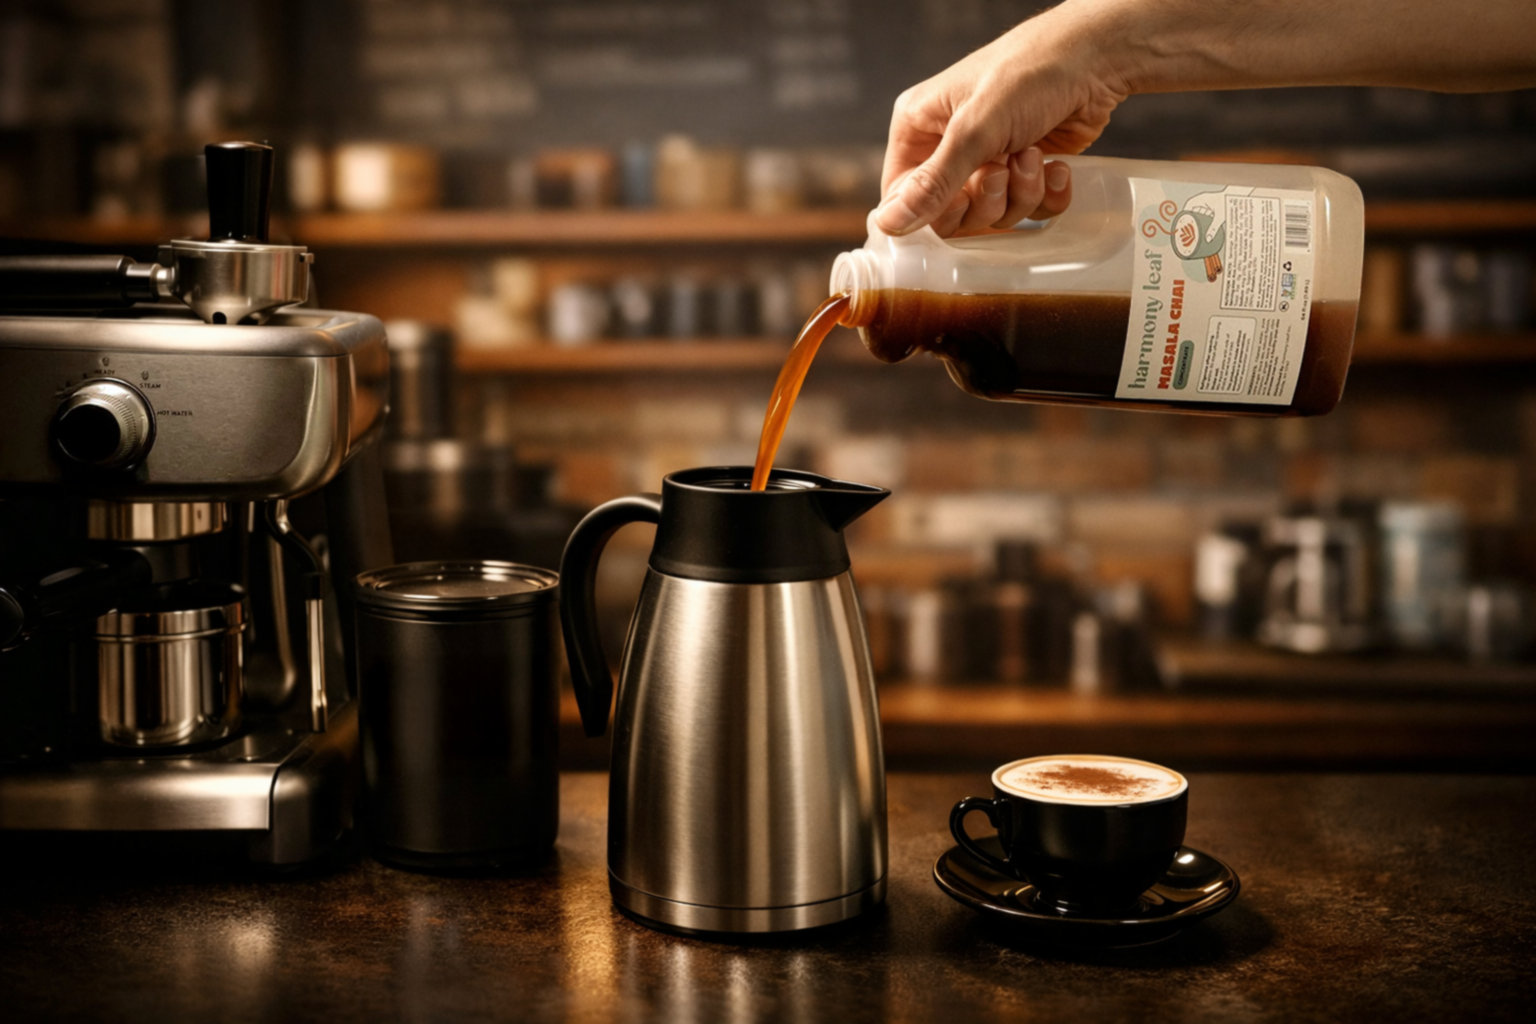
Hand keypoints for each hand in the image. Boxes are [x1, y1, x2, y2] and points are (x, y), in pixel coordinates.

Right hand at [876, 3, 1129, 236]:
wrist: (1098, 60)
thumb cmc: (1029, 75)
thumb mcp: (975, 130)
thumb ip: (934, 183)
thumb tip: (889, 224)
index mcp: (919, 129)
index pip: (902, 197)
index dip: (931, 212)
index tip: (959, 202)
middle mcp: (948, 147)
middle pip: (950, 214)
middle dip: (985, 199)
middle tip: (1002, 170)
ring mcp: (989, 161)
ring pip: (992, 215)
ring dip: (1021, 194)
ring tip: (1033, 155)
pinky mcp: (1025, 172)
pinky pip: (1028, 211)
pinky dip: (1046, 195)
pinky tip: (1055, 167)